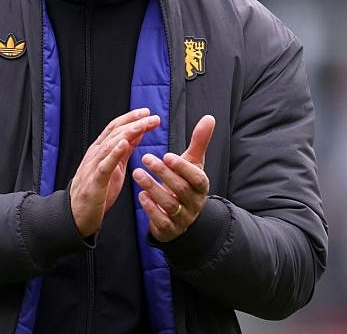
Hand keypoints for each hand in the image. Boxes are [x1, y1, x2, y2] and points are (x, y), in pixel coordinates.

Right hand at [70, 108, 160, 236]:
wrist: (76, 214)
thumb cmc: (97, 191)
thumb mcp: (114, 167)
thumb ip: (124, 151)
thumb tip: (137, 134)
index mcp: (100, 150)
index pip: (115, 128)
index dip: (130, 118)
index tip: (146, 112)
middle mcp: (95, 154)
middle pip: (114, 132)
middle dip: (134, 122)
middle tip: (151, 117)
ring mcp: (93, 166)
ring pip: (110, 144)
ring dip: (128, 133)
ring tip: (142, 125)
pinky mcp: (95, 181)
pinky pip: (105, 165)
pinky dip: (114, 153)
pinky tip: (124, 144)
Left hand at [132, 114, 214, 241]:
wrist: (182, 216)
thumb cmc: (185, 182)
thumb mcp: (193, 163)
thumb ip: (199, 142)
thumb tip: (209, 117)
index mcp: (201, 186)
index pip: (196, 178)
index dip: (182, 167)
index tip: (166, 154)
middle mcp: (195, 203)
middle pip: (180, 189)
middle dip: (163, 173)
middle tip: (146, 158)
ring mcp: (183, 218)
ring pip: (169, 204)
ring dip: (152, 188)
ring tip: (136, 173)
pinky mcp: (169, 229)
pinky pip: (161, 221)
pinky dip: (150, 208)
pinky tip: (140, 196)